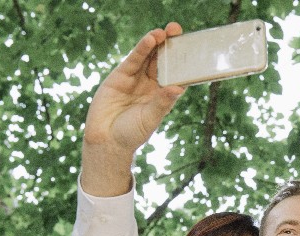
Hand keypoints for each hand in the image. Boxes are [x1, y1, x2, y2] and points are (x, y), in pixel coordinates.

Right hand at [81, 23, 185, 194]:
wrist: (107, 141)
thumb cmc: (132, 134)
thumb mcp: (150, 118)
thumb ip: (162, 102)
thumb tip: (178, 89)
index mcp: (163, 95)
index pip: (176, 75)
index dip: (183, 61)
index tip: (192, 48)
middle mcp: (151, 85)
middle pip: (162, 61)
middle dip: (169, 46)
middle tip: (177, 30)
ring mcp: (136, 79)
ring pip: (148, 58)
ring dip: (156, 43)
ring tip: (164, 32)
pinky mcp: (120, 77)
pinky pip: (133, 60)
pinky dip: (141, 49)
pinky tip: (150, 39)